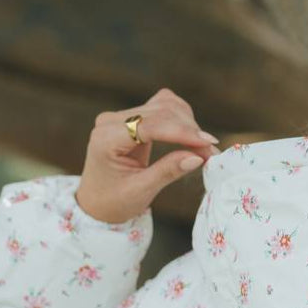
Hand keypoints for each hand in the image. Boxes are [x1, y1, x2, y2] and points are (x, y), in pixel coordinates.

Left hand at [74, 88, 219, 224]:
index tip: (208, 144)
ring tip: (202, 148)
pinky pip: (163, 107)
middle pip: (161, 110)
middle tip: (211, 153)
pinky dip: (181, 119)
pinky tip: (190, 137)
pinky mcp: (132, 117)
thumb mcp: (141, 191)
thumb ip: (168, 171)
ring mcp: (121, 117)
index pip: (149, 125)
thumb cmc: (114, 202)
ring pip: (165, 105)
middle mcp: (111, 121)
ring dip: (188, 123)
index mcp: (106, 139)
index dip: (182, 132)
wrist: (97, 203)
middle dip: (190, 130)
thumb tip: (198, 157)